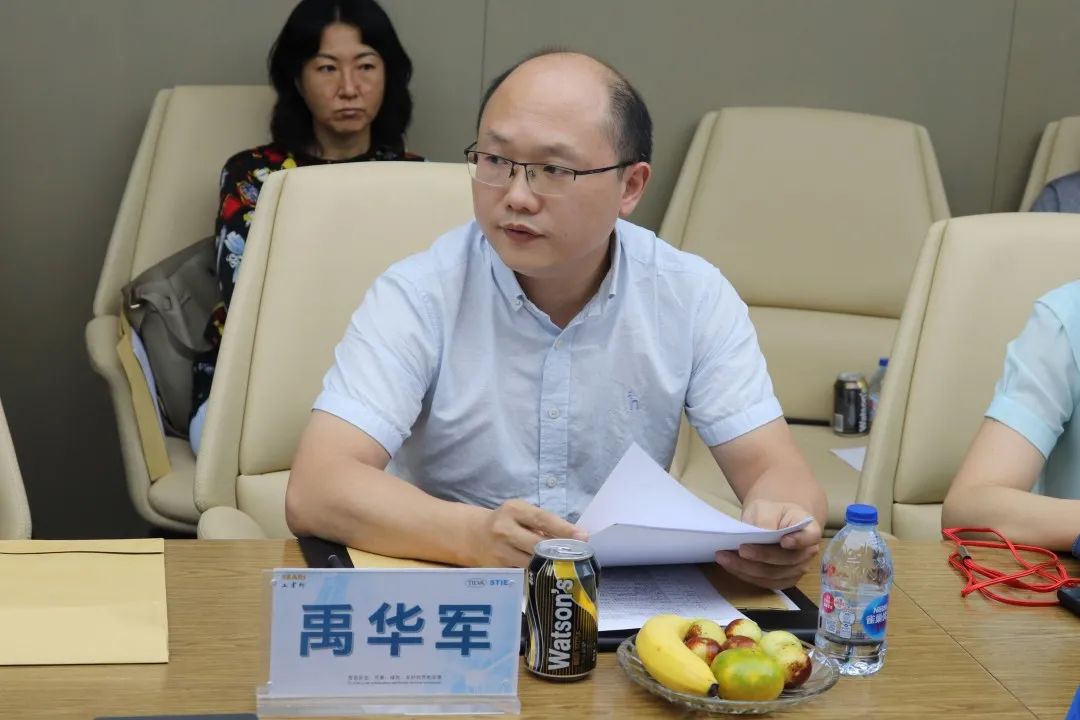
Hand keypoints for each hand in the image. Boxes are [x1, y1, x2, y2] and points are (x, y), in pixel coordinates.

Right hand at [468, 499, 587, 567]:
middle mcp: (504, 530)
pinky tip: (550, 577)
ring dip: (552, 566)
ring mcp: (500, 553)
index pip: (542, 519)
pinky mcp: (497, 571)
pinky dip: (538, 575)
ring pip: (533, 564)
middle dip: (561, 552)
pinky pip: (524, 575)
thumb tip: (574, 537)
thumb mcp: (521, 513)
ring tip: (569, 568)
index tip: (583, 536)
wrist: (473, 535)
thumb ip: (543, 523)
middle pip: (538, 545)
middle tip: (580, 557)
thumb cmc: (506, 522)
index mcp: (514, 510)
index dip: (564, 529)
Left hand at [714, 499, 821, 589]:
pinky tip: (730, 566)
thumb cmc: (771, 513)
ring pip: (773, 574)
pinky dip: (745, 575)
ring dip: (747, 568)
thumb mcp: (766, 508)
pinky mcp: (781, 580)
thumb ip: (766, 521)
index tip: (784, 541)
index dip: (799, 541)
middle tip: (741, 549)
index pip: (809, 537)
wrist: (771, 523)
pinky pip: (764, 582)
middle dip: (761, 556)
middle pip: (786, 560)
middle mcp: (807, 553)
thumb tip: (761, 535)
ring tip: (725, 558)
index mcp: (810, 531)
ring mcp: (795, 570)